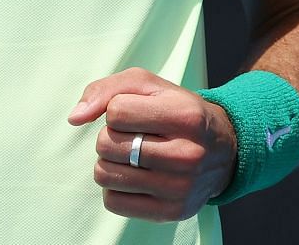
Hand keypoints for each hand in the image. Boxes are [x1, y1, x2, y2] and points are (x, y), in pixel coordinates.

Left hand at [66, 67, 237, 221]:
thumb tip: (75, 118)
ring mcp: (180, 188)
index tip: (134, 113)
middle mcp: (187, 154)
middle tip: (132, 136)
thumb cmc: (178, 111)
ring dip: (109, 162)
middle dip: (110, 136)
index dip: (116, 110)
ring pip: (105, 175)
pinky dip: (115, 187)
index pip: (116, 112)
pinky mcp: (171, 212)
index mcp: (185, 115)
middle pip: (107, 145)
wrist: (223, 150)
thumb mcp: (149, 85)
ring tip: (131, 156)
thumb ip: (106, 90)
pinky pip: (113, 202)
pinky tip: (134, 176)